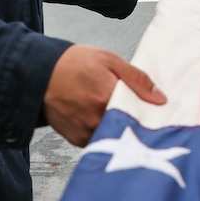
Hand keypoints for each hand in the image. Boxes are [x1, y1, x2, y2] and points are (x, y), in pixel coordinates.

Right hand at [43, 44, 166, 147]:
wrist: (39, 72)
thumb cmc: (73, 63)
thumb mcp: (110, 60)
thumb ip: (137, 79)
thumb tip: (160, 97)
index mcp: (106, 98)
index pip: (140, 115)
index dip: (148, 112)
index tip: (153, 110)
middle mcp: (95, 120)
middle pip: (127, 127)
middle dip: (133, 120)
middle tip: (132, 108)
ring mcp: (85, 132)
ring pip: (113, 135)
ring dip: (117, 126)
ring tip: (111, 109)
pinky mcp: (76, 140)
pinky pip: (99, 140)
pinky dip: (103, 131)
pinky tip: (100, 116)